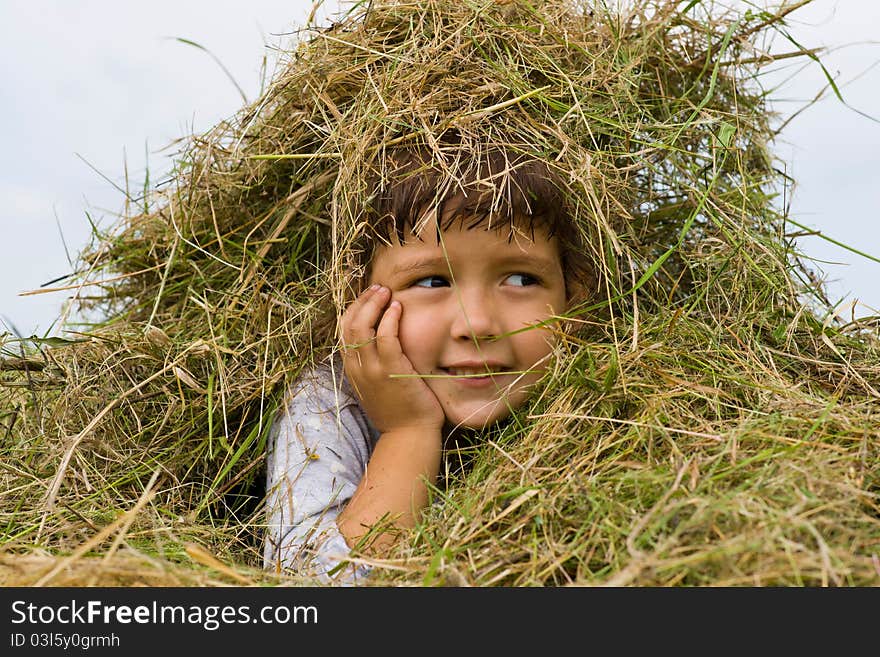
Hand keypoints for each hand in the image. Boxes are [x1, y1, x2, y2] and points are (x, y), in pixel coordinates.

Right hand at [340, 285, 444, 434]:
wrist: (408, 436)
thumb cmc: (398, 411)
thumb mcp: (377, 386)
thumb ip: (373, 365)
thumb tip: (378, 343)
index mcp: (352, 370)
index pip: (343, 330)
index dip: (354, 309)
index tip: (369, 297)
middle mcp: (357, 368)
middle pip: (349, 324)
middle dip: (362, 301)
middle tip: (378, 288)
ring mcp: (372, 370)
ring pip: (362, 327)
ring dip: (373, 304)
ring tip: (386, 292)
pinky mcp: (392, 371)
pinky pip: (385, 337)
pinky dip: (389, 318)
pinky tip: (397, 308)